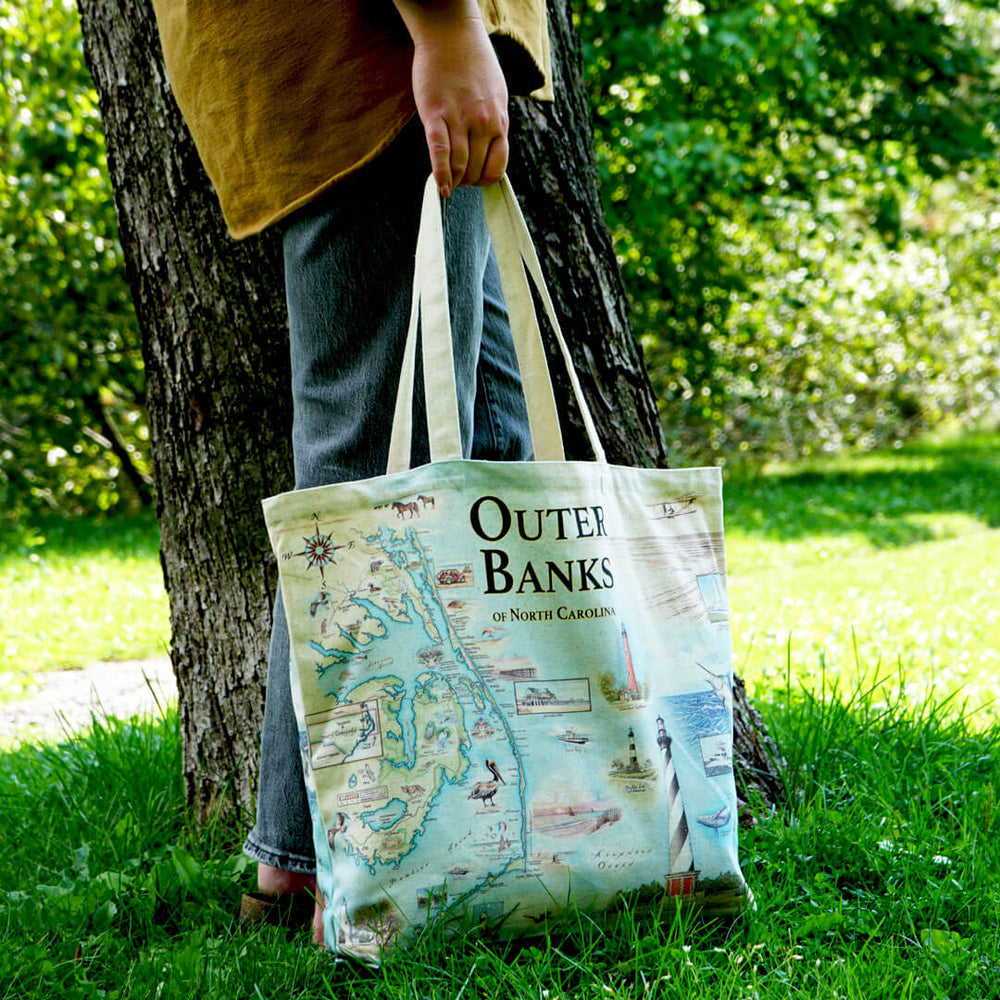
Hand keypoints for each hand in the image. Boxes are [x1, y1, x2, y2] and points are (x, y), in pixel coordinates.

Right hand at [393, 0, 508, 196]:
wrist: (451, 33)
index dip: (485, 180)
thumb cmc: (473, 63)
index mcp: (500, 120)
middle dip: (467, 182)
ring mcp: (460, 120)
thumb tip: (490, 149)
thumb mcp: (496, 95)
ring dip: (454, 182)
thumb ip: (494, 122)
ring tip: (448, 185)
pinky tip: (440, 189)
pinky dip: (441, 175)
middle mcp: (483, 124)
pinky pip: (439, 153)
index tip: (476, 181)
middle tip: (458, 183)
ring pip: (459, 166)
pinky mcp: (435, 115)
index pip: (497, 167)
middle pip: (476, 170)